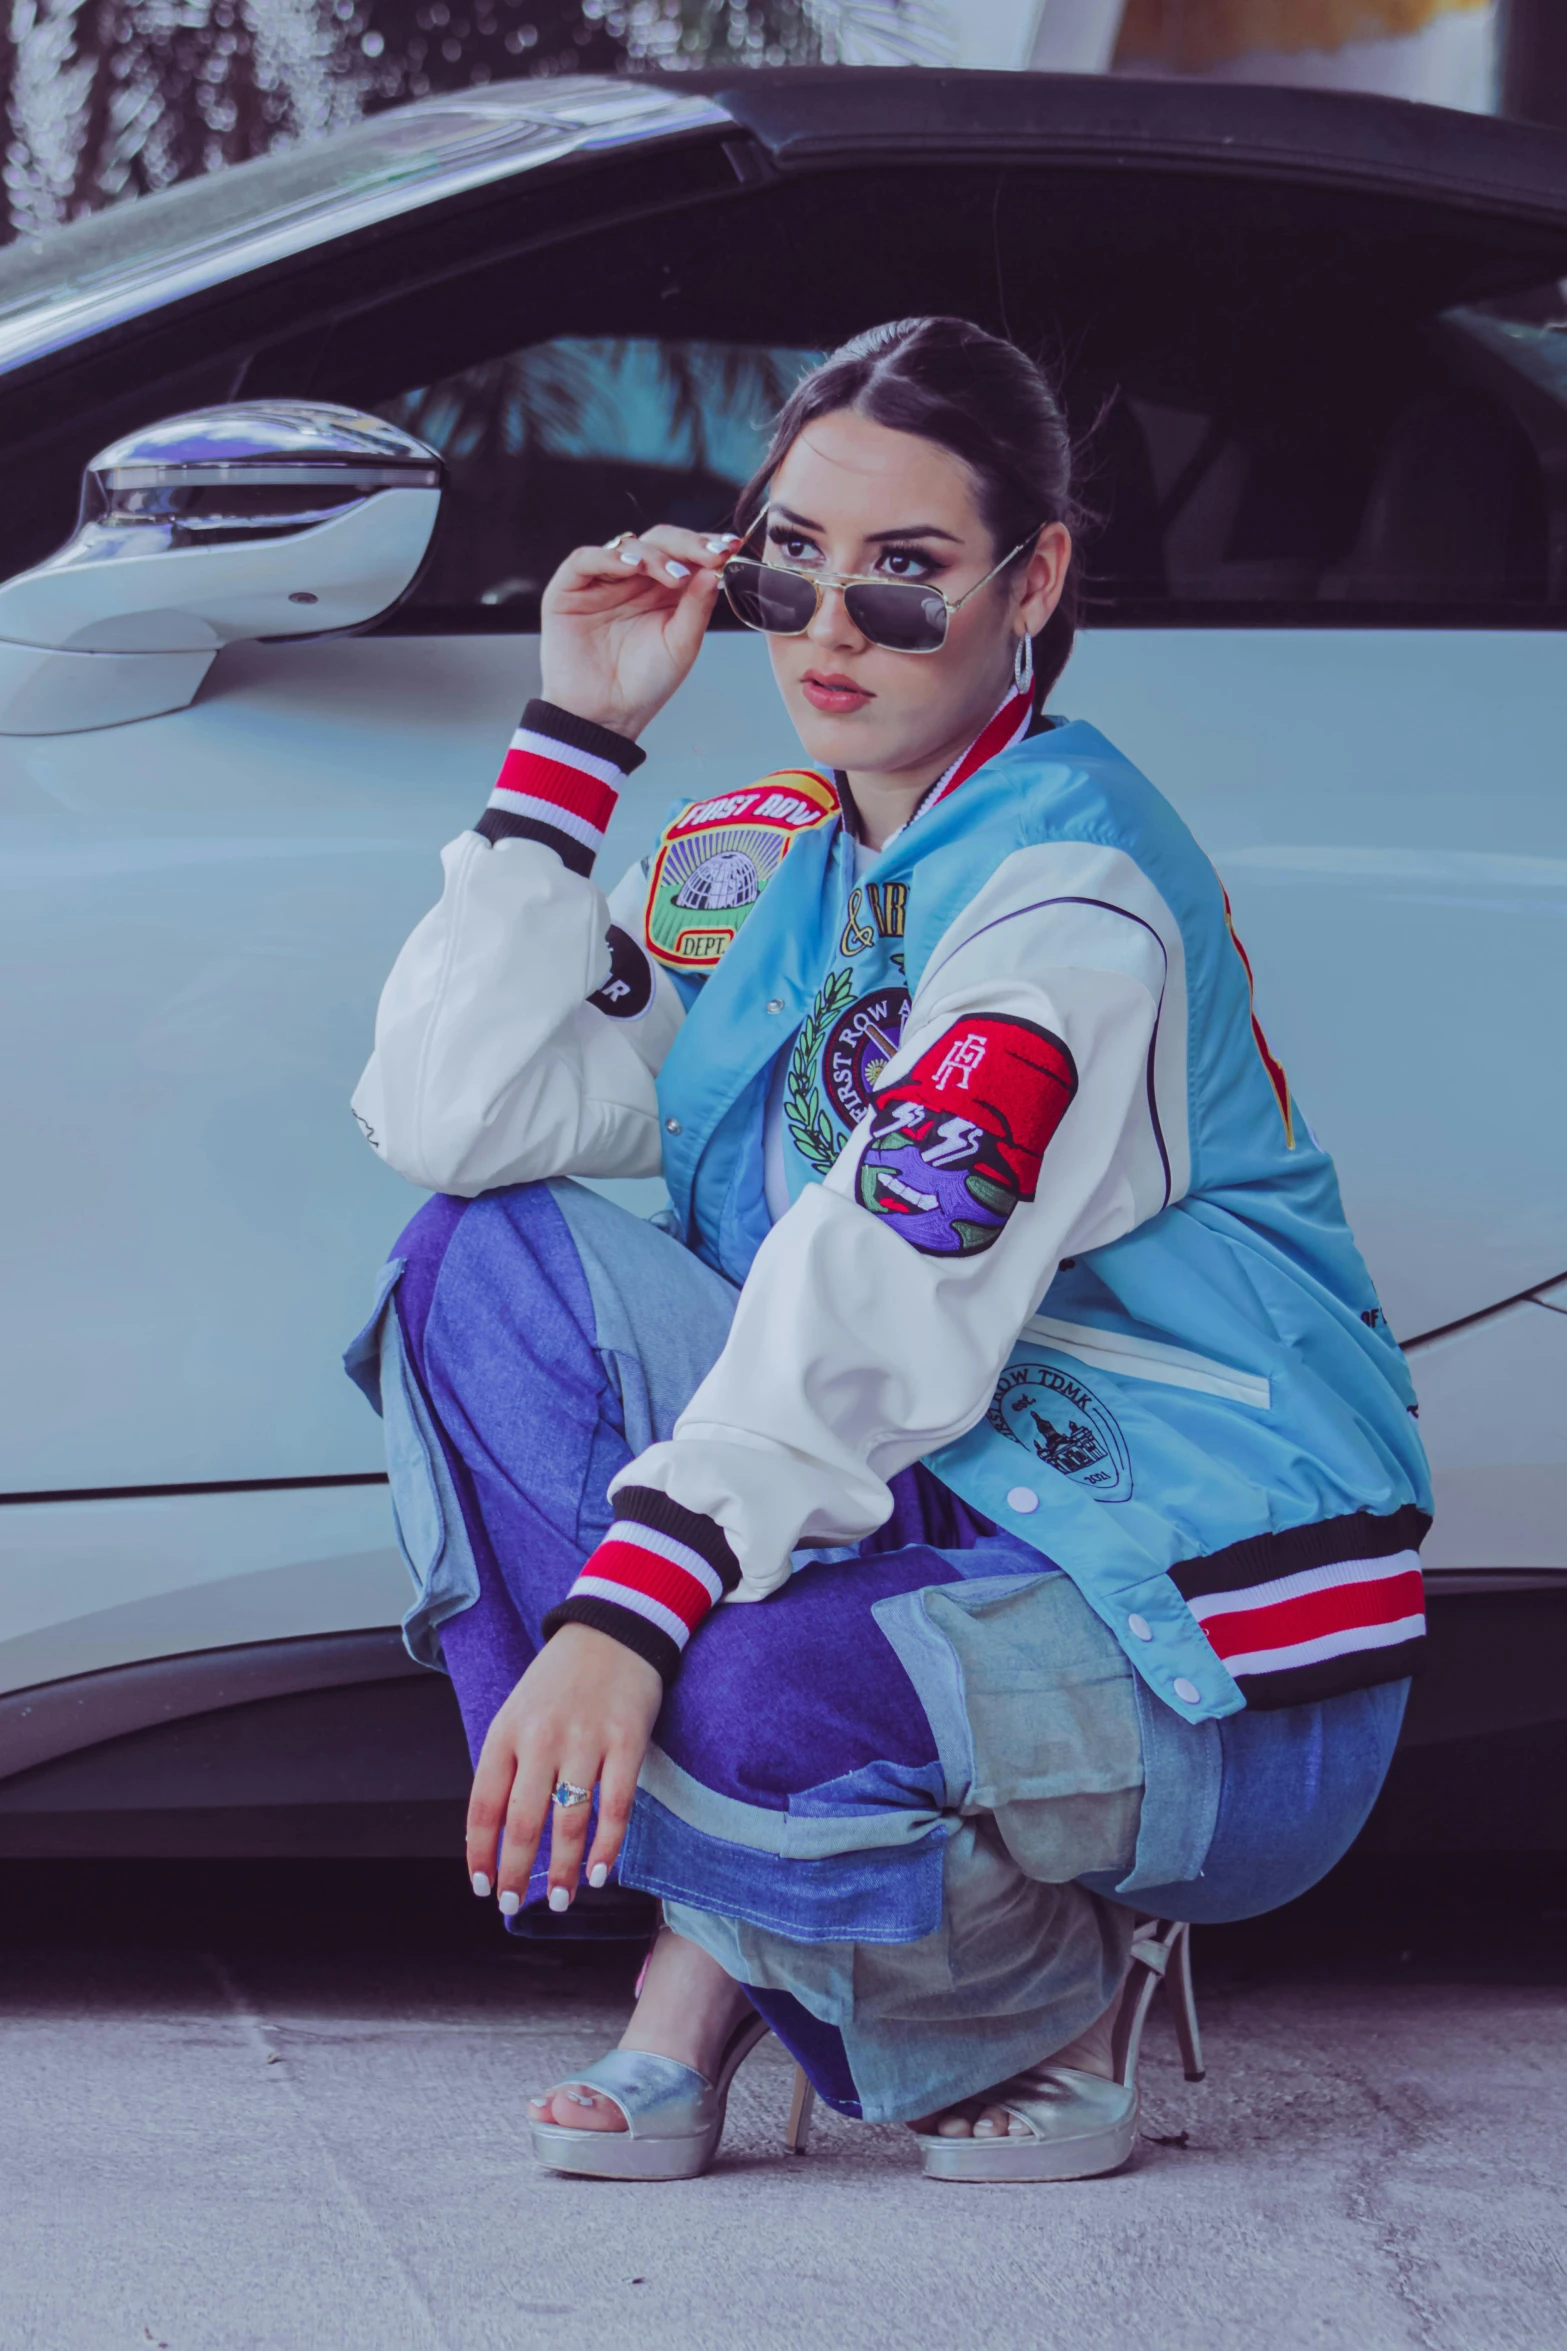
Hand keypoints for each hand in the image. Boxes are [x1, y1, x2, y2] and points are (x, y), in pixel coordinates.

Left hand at [465, 1623, 662, 1912]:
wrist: (612, 1630)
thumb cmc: (560, 1680)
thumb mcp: (517, 1712)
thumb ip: (507, 1764)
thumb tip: (494, 1832)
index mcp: (505, 1732)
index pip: (483, 1807)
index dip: (480, 1854)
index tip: (482, 1886)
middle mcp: (540, 1738)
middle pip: (522, 1823)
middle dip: (515, 1874)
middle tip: (512, 1906)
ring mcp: (585, 1740)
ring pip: (569, 1822)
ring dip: (562, 1871)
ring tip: (560, 1899)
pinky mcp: (626, 1742)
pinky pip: (615, 1807)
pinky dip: (606, 1847)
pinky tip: (598, 1872)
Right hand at [538, 524, 737, 739]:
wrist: (605, 717)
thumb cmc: (644, 685)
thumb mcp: (681, 645)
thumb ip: (697, 606)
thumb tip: (713, 569)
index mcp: (663, 591)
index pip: (684, 555)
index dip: (705, 546)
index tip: (730, 547)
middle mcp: (633, 581)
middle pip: (659, 541)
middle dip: (687, 544)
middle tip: (709, 554)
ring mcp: (601, 582)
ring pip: (627, 545)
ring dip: (654, 555)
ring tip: (673, 574)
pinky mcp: (569, 589)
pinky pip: (586, 560)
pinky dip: (609, 557)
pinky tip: (632, 567)